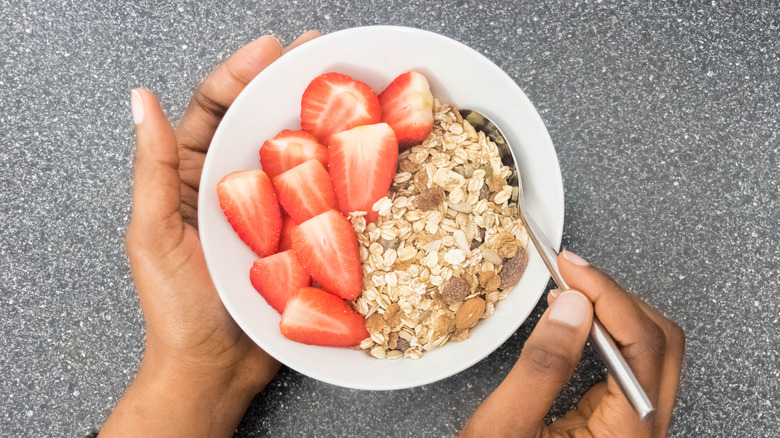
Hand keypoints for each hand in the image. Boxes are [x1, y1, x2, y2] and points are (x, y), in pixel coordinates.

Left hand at [101, 31, 320, 436]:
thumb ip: (153, 167)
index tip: (271, 48)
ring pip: (295, 154)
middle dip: (287, 84)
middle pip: (259, 122)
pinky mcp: (300, 236)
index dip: (239, 72)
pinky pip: (320, 197)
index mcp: (190, 177)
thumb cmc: (177, 309)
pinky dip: (340, 174)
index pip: (213, 109)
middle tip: (321, 53)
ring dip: (318, 122)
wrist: (216, 369)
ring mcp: (271, 210)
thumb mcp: (153, 234)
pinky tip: (361, 155)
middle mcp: (233, 186)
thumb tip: (141, 99)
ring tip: (348, 93)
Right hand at [461, 251, 684, 436]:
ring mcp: (636, 426)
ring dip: (613, 310)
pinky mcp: (619, 419)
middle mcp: (644, 433)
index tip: (571, 268)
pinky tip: (574, 318)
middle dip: (615, 297)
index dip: (608, 296)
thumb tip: (573, 307)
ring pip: (653, 347)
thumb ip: (541, 367)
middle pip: (661, 342)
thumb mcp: (506, 427)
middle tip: (570, 272)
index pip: (643, 346)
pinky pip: (632, 362)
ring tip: (569, 290)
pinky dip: (605, 330)